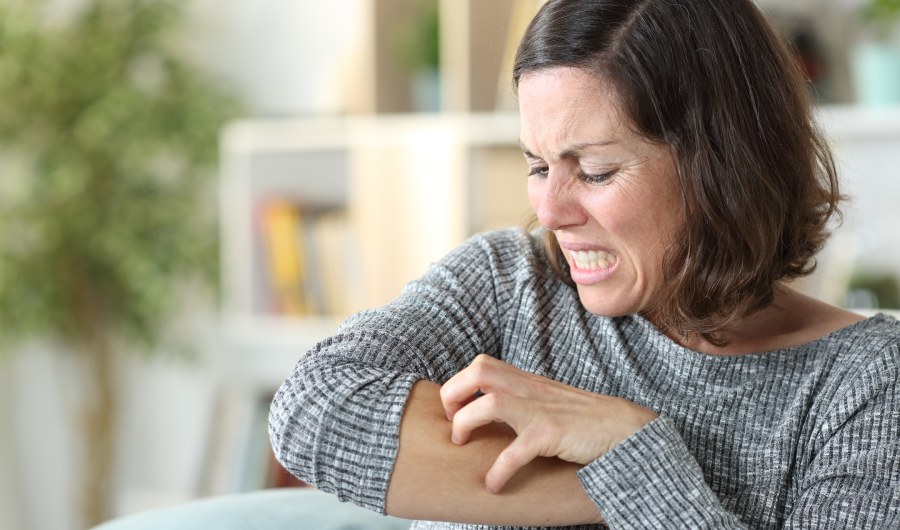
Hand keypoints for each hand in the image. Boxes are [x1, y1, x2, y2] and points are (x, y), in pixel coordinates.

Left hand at [440, 354, 656, 492]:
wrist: (625, 429)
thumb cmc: (584, 420)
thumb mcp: (547, 401)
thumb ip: (521, 400)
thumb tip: (488, 412)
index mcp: (527, 381)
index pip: (481, 364)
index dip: (459, 384)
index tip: (455, 410)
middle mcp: (530, 389)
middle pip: (478, 371)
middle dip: (453, 395)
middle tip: (453, 423)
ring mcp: (541, 410)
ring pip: (490, 403)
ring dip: (466, 423)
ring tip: (462, 444)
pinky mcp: (552, 434)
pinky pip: (515, 452)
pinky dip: (498, 470)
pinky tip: (494, 484)